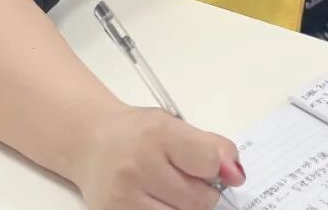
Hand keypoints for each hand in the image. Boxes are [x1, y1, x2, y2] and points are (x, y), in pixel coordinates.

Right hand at [72, 107, 244, 209]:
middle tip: (188, 179)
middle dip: (203, 192)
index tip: (209, 166)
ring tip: (171, 190)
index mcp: (159, 133)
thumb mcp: (176, 125)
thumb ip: (212, 146)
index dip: (216, 167)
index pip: (209, 161)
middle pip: (198, 198)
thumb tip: (237, 175)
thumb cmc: (138, 133)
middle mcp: (139, 165)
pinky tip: (158, 201)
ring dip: (185, 208)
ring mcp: (125, 196)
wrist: (90, 142)